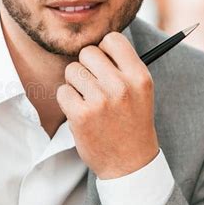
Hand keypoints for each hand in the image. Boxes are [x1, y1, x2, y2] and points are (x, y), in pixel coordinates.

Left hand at [57, 32, 158, 178]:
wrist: (130, 165)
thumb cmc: (132, 124)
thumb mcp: (141, 91)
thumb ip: (124, 66)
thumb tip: (98, 41)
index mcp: (139, 76)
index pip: (112, 40)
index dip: (103, 50)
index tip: (104, 65)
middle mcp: (121, 85)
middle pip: (87, 53)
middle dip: (86, 67)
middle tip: (94, 87)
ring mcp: (100, 100)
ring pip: (72, 71)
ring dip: (75, 85)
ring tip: (89, 102)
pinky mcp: (81, 115)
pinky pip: (62, 91)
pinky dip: (67, 102)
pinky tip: (81, 113)